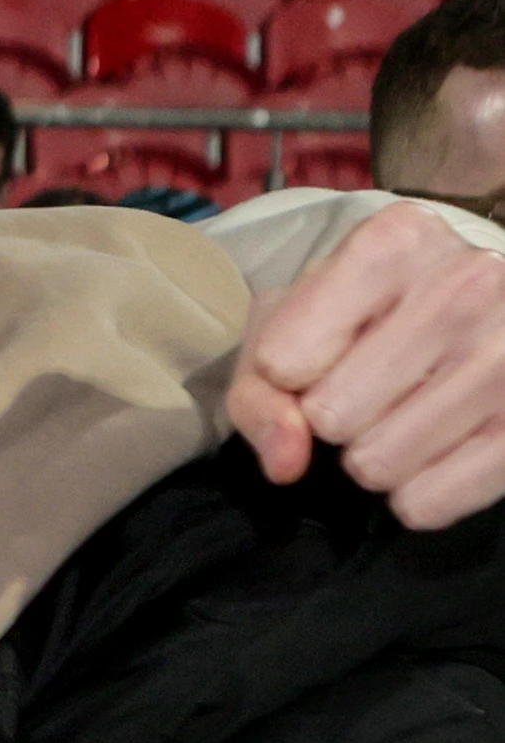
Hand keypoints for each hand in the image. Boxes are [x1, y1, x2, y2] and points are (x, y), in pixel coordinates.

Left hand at [230, 201, 504, 527]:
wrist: (484, 313)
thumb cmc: (370, 318)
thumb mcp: (292, 329)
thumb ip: (260, 393)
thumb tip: (287, 461)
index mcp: (397, 242)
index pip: (286, 360)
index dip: (289, 377)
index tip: (324, 357)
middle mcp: (468, 282)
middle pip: (333, 417)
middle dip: (335, 421)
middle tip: (371, 392)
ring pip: (380, 464)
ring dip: (376, 459)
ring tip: (406, 416)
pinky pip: (430, 500)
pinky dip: (417, 496)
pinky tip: (436, 452)